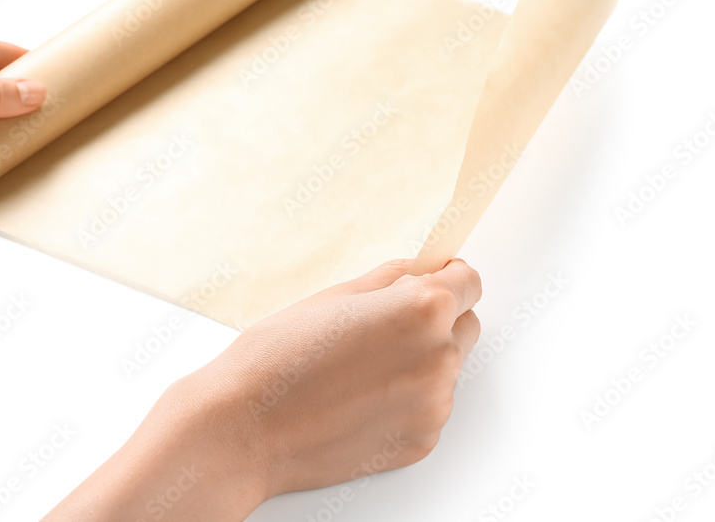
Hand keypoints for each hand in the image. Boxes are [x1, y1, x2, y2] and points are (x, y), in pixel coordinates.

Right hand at [47, 258, 480, 520]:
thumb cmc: (275, 358)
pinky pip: (429, 406)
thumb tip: (411, 273)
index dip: (448, 276)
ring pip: (446, 368)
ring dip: (421, 360)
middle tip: (386, 322)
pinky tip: (360, 394)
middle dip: (437, 318)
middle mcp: (439, 358)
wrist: (244, 428)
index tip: (432, 277)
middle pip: (465, 325)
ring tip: (362, 364)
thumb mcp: (332, 297)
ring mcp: (433, 406)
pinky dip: (407, 398)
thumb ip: (385, 280)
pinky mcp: (421, 441)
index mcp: (421, 311)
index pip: (470, 282)